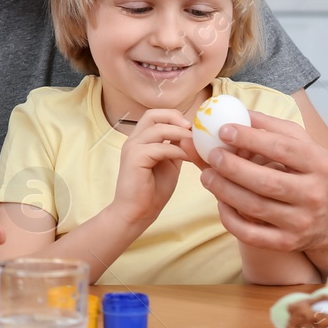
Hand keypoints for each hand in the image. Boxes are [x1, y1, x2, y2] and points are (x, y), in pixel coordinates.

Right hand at [112, 108, 190, 227]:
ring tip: (195, 144)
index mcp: (140, 139)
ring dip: (180, 134)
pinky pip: (161, 147)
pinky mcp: (135, 158)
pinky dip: (178, 151)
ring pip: (158, 129)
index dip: (175, 117)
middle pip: (153, 114)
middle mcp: (134, 139)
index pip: (156, 115)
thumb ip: (176, 148)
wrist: (137, 213)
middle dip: (175, 118)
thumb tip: (192, 136)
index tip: (193, 128)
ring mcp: (132, 147)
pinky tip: (189, 158)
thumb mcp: (169, 164)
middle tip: (192, 129)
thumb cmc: (152, 191)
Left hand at [199, 111, 327, 254]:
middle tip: (211, 155)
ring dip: (224, 191)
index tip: (223, 130)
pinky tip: (220, 202)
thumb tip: (239, 112)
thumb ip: (272, 128)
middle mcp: (313, 193)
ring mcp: (301, 221)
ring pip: (255, 207)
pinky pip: (251, 234)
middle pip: (266, 181)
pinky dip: (230, 219)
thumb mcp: (303, 145)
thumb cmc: (312, 174)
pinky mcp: (287, 242)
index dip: (250, 139)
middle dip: (232, 167)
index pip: (282, 148)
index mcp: (318, 163)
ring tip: (207, 176)